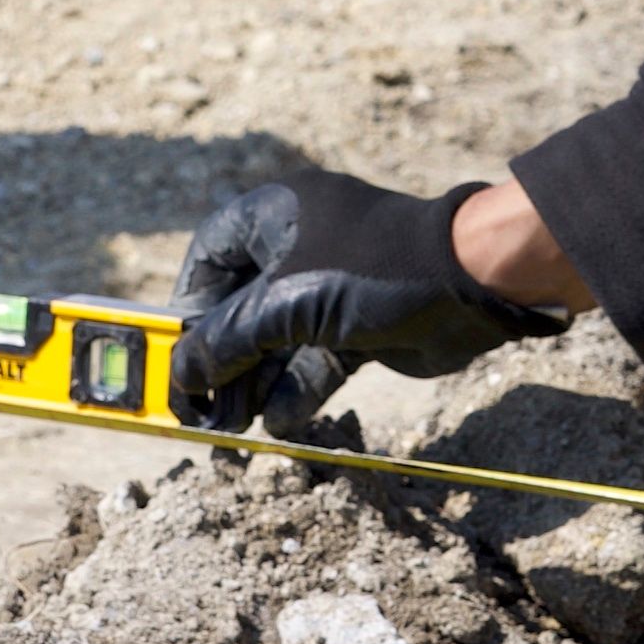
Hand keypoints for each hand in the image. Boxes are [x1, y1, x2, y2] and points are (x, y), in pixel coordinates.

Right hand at [174, 173, 564, 411]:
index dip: (188, 303)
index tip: (172, 349)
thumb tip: (181, 376)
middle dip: (222, 360)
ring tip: (231, 429)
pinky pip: (313, 361)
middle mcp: (301, 245)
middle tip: (198, 407)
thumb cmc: (374, 270)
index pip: (210, 255)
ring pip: (277, 341)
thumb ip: (227, 341)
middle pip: (240, 307)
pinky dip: (296, 389)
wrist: (471, 286)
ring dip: (255, 383)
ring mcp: (331, 287)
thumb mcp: (286, 305)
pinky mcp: (358, 327)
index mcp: (276, 215)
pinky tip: (281, 420)